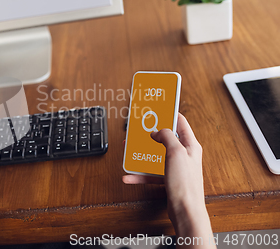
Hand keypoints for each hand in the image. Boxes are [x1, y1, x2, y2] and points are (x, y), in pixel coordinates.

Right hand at [123, 114, 213, 247]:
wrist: (185, 211)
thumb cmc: (186, 184)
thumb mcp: (175, 152)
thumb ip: (166, 137)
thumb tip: (157, 131)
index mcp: (190, 145)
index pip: (180, 122)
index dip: (168, 114)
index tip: (156, 108)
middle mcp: (183, 155)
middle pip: (165, 138)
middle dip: (149, 134)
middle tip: (138, 129)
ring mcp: (176, 167)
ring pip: (155, 155)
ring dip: (141, 154)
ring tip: (130, 151)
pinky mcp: (168, 179)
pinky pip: (151, 173)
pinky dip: (139, 174)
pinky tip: (129, 175)